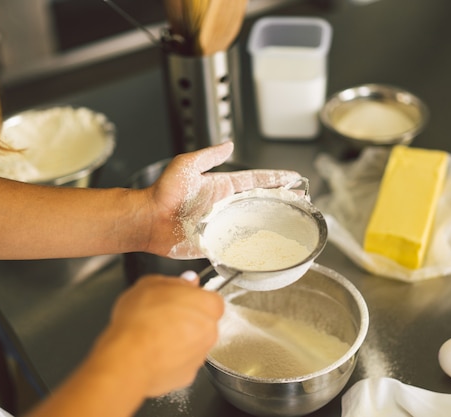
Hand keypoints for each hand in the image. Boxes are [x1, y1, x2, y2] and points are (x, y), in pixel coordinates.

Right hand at [93, 273, 223, 397]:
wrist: (130, 358)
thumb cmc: (140, 320)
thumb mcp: (151, 284)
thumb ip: (175, 281)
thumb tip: (186, 280)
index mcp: (207, 305)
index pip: (211, 299)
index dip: (193, 299)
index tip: (180, 299)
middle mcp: (210, 331)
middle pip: (204, 322)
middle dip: (188, 320)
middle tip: (164, 316)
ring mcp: (200, 355)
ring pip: (193, 344)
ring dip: (180, 340)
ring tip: (155, 336)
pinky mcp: (187, 375)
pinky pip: (182, 363)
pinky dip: (171, 359)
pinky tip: (154, 352)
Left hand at [144, 142, 300, 257]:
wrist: (149, 218)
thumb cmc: (163, 192)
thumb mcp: (186, 165)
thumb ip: (208, 155)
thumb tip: (228, 144)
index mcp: (222, 186)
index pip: (256, 180)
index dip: (275, 178)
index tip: (292, 177)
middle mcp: (226, 205)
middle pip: (261, 202)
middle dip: (282, 200)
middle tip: (301, 200)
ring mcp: (223, 224)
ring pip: (255, 223)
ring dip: (274, 223)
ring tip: (293, 222)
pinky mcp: (216, 241)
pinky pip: (239, 244)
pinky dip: (255, 245)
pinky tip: (270, 246)